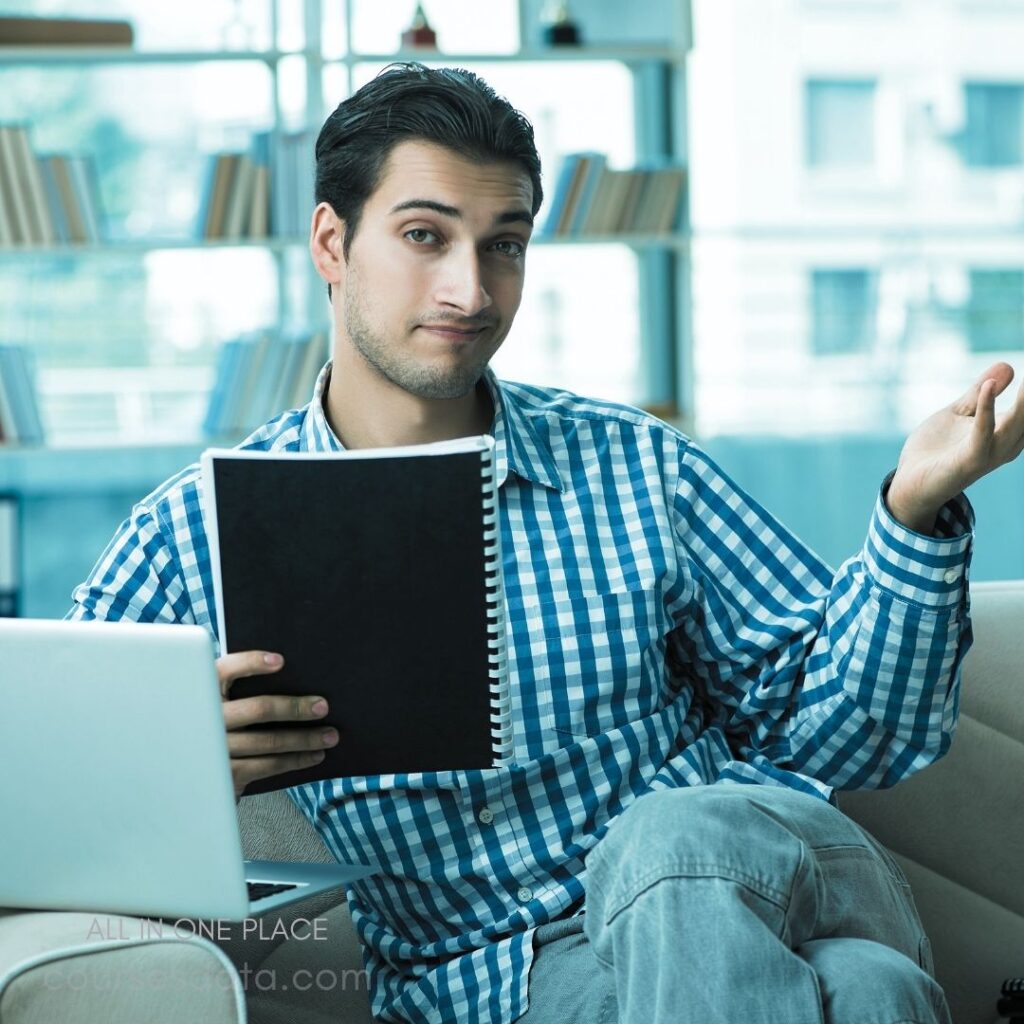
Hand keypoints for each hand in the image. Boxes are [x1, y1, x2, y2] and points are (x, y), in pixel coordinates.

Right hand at [217, 650, 338, 798]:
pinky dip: (295, 760)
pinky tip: (314, 755)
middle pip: (258, 709)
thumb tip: (292, 678)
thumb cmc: (216, 727)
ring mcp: (216, 748)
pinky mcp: (225, 774)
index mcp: (204, 692)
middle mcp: (207, 719)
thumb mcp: (218, 703)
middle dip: (295, 708)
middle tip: (323, 706)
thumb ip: (240, 690)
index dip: (251, 663)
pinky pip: (267, 765)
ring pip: (269, 741)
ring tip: (329, 735)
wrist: (189, 773)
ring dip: (305, 738)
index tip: (281, 662)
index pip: (226, 670)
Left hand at [887, 362, 1023, 533]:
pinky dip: (986, 409)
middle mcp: (1006, 444)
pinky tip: (987, 386)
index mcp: (1008, 433)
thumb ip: (981, 393)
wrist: (909, 483)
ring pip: (1016, 423)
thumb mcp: (959, 413)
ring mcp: (990, 454)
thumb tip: (1009, 366)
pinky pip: (983, 432)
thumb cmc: (936, 450)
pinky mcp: (970, 460)